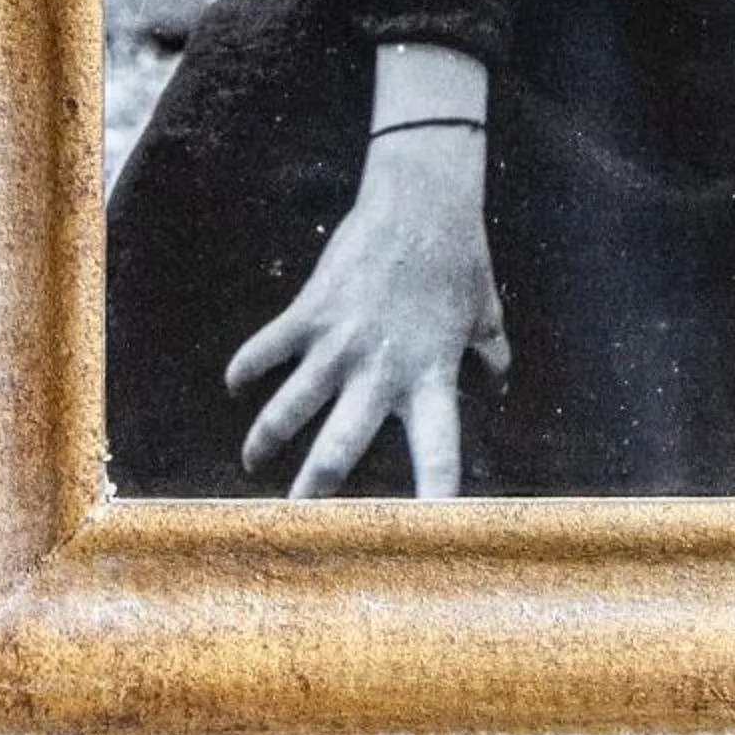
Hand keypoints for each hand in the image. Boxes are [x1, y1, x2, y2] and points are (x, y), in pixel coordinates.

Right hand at [225, 123, 506, 497]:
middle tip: (297, 521)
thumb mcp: (484, 311)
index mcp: (431, 377)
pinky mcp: (311, 311)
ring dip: (267, 437)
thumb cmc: (458, 259)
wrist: (421, 200)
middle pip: (341, 446)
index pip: (438, 450)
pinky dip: (247, 367)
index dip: (434, 494)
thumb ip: (490, 352)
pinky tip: (236, 384)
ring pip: (291, 406)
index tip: (430, 533)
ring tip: (252, 462)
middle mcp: (381, 369)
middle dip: (316, 488)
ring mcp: (340, 341)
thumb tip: (498, 379)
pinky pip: (267, 348)